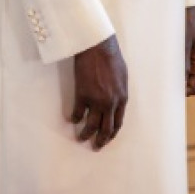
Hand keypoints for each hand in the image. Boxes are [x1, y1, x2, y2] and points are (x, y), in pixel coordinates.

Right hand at [70, 34, 127, 150]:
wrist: (98, 46)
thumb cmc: (111, 57)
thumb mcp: (122, 76)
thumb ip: (119, 91)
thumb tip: (116, 100)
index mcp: (122, 98)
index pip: (118, 122)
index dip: (112, 133)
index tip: (107, 138)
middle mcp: (111, 103)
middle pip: (106, 128)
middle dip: (101, 140)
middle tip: (96, 146)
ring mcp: (96, 100)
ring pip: (91, 125)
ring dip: (85, 134)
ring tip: (81, 138)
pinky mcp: (82, 95)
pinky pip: (77, 113)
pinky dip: (74, 118)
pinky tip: (71, 119)